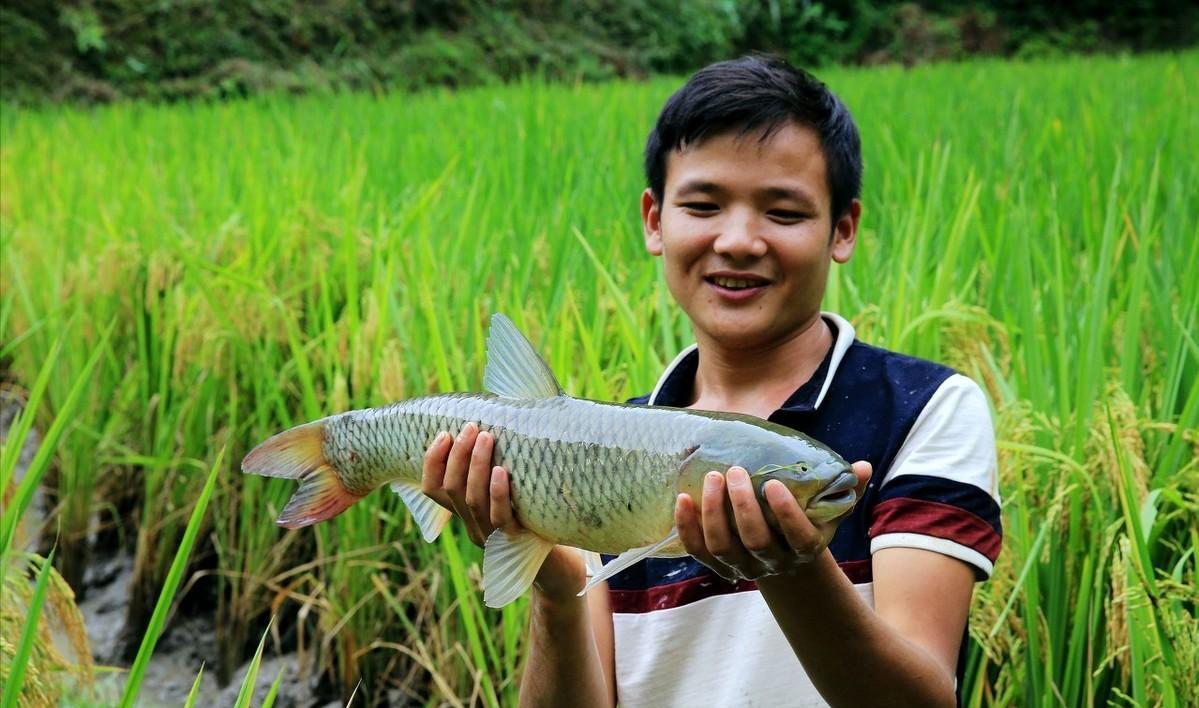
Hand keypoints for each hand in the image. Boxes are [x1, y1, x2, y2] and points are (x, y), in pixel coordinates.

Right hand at [421, 423, 586, 599]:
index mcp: (467, 513)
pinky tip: (502, 471)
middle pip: (452, 489)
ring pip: (472, 500)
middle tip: (471, 428)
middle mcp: (474, 526)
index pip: (432, 489)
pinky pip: (500, 517)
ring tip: (487, 438)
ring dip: (475, 465)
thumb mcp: (513, 489)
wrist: (561, 564)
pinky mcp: (518, 542)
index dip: (431, 462)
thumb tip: (505, 414)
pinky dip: (498, 492)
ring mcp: (493, 536)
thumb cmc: (538, 515)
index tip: (443, 433)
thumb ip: (500, 463)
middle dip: (457, 455)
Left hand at [675, 461, 871, 580]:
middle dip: (742, 506)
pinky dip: (687, 528)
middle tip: (735, 471)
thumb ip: (848, 489)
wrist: (785, 560)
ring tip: (711, 478)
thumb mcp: (830, 510)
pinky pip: (698, 551)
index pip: (797, 536)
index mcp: (805, 548)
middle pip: (755, 540)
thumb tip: (863, 466)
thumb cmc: (808, 523)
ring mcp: (743, 566)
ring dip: (713, 513)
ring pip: (722, 547)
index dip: (786, 513)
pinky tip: (682, 499)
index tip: (774, 484)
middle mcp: (773, 562)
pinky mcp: (718, 565)